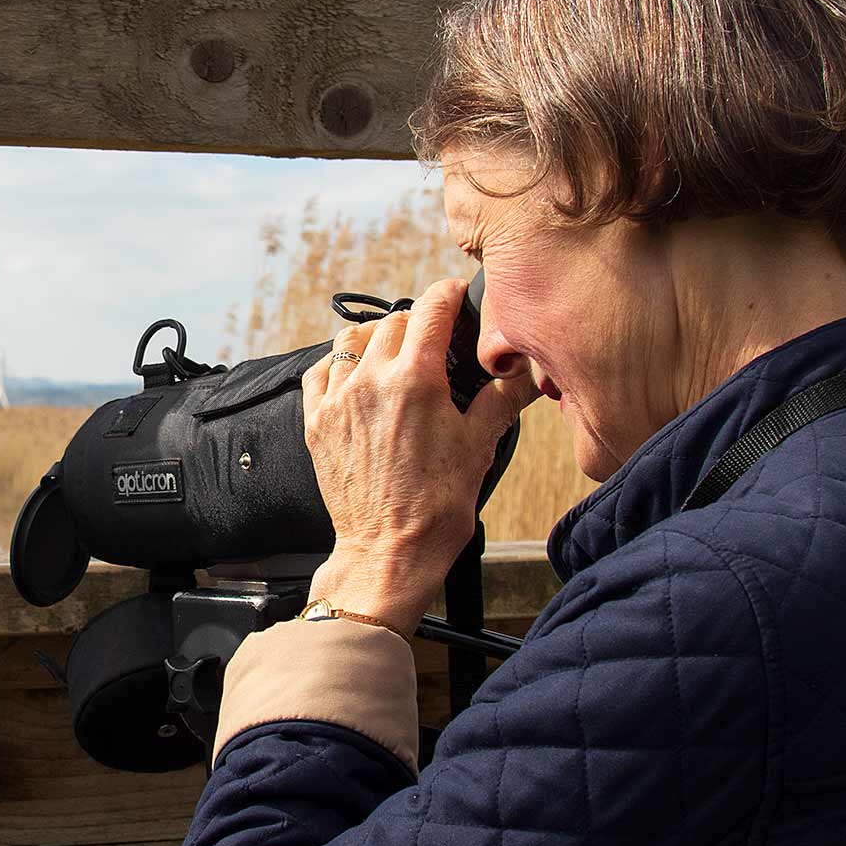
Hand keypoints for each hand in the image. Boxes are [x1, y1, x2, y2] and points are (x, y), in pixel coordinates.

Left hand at [300, 278, 538, 634]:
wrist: (388, 552)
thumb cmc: (438, 505)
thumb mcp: (480, 445)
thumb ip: (502, 397)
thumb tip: (528, 367)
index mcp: (415, 379)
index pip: (432, 308)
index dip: (449, 294)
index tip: (458, 295)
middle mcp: (371, 381)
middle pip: (393, 321)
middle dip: (418, 320)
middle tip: (435, 336)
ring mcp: (338, 401)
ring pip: (351, 341)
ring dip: (375, 337)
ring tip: (395, 353)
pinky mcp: (316, 424)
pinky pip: (319, 373)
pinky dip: (337, 364)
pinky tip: (354, 375)